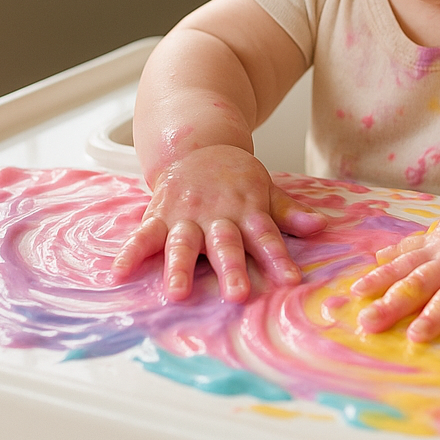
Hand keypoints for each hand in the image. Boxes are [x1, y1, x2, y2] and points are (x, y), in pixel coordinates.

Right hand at [111, 146, 325, 301]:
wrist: (196, 144)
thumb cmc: (235, 177)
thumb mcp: (265, 190)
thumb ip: (289, 212)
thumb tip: (321, 226)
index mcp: (246, 209)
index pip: (266, 236)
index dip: (277, 258)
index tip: (290, 281)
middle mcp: (216, 215)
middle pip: (225, 244)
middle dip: (231, 269)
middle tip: (237, 295)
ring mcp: (186, 215)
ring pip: (183, 243)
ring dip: (179, 267)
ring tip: (177, 293)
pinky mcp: (159, 215)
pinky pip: (143, 235)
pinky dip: (131, 253)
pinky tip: (119, 273)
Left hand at [350, 197, 439, 344]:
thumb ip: (412, 248)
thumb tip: (378, 256)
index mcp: (436, 254)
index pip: (402, 267)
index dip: (379, 280)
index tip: (355, 294)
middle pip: (421, 283)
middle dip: (394, 302)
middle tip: (369, 322)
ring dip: (437, 313)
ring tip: (417, 335)